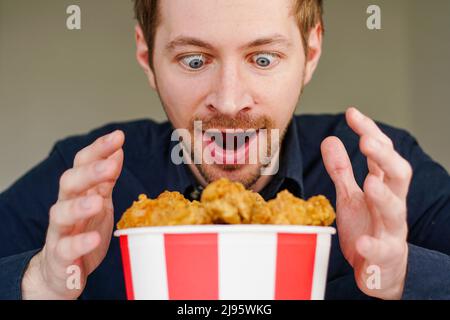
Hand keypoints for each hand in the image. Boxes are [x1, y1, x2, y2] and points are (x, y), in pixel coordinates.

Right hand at [22, 130, 124, 298]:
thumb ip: (106, 179)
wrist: (61, 270)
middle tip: (111, 164)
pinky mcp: (61, 257)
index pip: (83, 164)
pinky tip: (94, 238)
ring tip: (97, 201)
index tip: (118, 136)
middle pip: (69, 183)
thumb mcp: (99, 201)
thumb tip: (117, 150)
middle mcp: (66, 206)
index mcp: (78, 192)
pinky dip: (79, 243)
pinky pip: (66, 248)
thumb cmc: (83, 230)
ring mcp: (61, 231)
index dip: (99, 149)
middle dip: (89, 171)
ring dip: (79, 205)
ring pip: (61, 213)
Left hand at [321, 108, 411, 298]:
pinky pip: (382, 251)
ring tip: (371, 183)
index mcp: (383, 187)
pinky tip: (364, 242)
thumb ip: (342, 170)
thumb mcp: (351, 195)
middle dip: (385, 157)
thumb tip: (330, 139)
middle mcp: (391, 204)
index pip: (381, 154)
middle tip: (367, 141)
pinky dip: (374, 246)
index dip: (370, 132)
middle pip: (398, 176)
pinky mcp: (383, 255)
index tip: (352, 113)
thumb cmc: (367, 226)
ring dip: (384, 197)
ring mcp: (390, 230)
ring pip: (395, 211)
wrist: (381, 269)